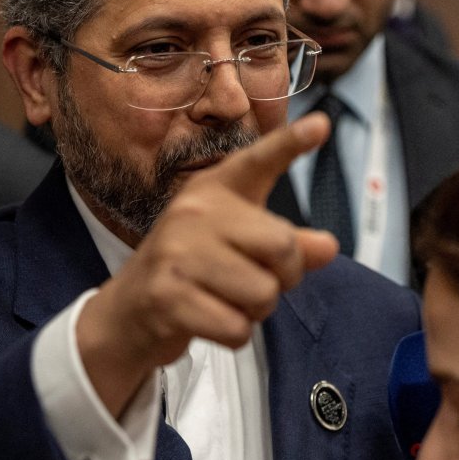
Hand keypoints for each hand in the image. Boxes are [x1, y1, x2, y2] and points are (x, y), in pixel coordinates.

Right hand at [77, 112, 339, 416]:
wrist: (128, 311)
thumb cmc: (194, 270)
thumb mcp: (239, 247)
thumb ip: (286, 245)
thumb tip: (329, 246)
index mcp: (214, 190)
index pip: (258, 161)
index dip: (291, 142)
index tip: (321, 124)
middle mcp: (194, 213)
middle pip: (282, 246)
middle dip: (283, 278)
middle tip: (254, 281)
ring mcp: (177, 253)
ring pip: (263, 294)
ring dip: (255, 312)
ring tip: (224, 301)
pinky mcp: (167, 296)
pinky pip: (238, 328)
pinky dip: (233, 335)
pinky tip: (207, 320)